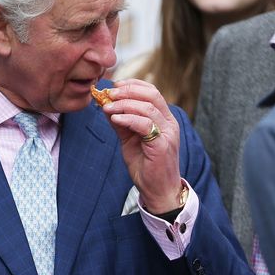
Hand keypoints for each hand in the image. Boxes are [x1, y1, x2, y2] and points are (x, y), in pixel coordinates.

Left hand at [102, 79, 182, 212]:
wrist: (157, 189)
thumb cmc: (145, 165)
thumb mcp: (129, 139)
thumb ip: (121, 123)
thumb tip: (106, 106)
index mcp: (163, 118)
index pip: (152, 92)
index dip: (133, 85)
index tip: (114, 85)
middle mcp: (168, 122)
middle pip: (151, 94)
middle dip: (127, 91)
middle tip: (109, 94)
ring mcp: (167, 133)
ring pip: (147, 107)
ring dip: (124, 104)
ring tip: (107, 107)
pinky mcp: (162, 144)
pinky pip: (145, 124)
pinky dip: (128, 119)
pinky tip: (115, 119)